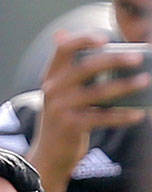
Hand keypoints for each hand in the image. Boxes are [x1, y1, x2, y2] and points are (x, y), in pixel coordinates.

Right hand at [31, 31, 147, 179]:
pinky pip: (102, 117)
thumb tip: (83, 38)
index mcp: (51, 76)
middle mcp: (52, 89)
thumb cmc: (64, 116)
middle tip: (138, 58)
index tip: (105, 38)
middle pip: (85, 68)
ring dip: (125, 86)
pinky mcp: (71, 126)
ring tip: (146, 81)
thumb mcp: (61, 92)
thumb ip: (72, 68)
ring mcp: (60, 108)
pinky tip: (139, 114)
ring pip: (97, 93)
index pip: (63, 50)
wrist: (49, 152)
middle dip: (113, 60)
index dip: (82, 40)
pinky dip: (122, 115)